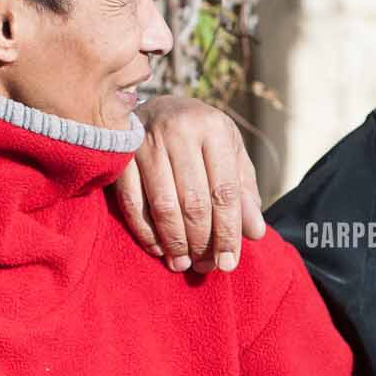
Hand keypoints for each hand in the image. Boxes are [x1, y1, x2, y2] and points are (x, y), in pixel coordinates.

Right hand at [113, 95, 264, 271]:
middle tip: (204, 267)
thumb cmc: (201, 138)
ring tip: (183, 264)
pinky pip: (132, 203)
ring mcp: (146, 141)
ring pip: (163, 206)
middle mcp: (180, 130)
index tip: (229, 264)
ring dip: (174, 242)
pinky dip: (146, 232)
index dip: (228, 233)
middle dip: (201, 242)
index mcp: (213, 128)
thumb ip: (243, 191)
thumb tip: (255, 233)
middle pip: (194, 202)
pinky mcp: (120, 154)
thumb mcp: (229, 154)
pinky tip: (158, 249)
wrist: (155, 108)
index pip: (224, 191)